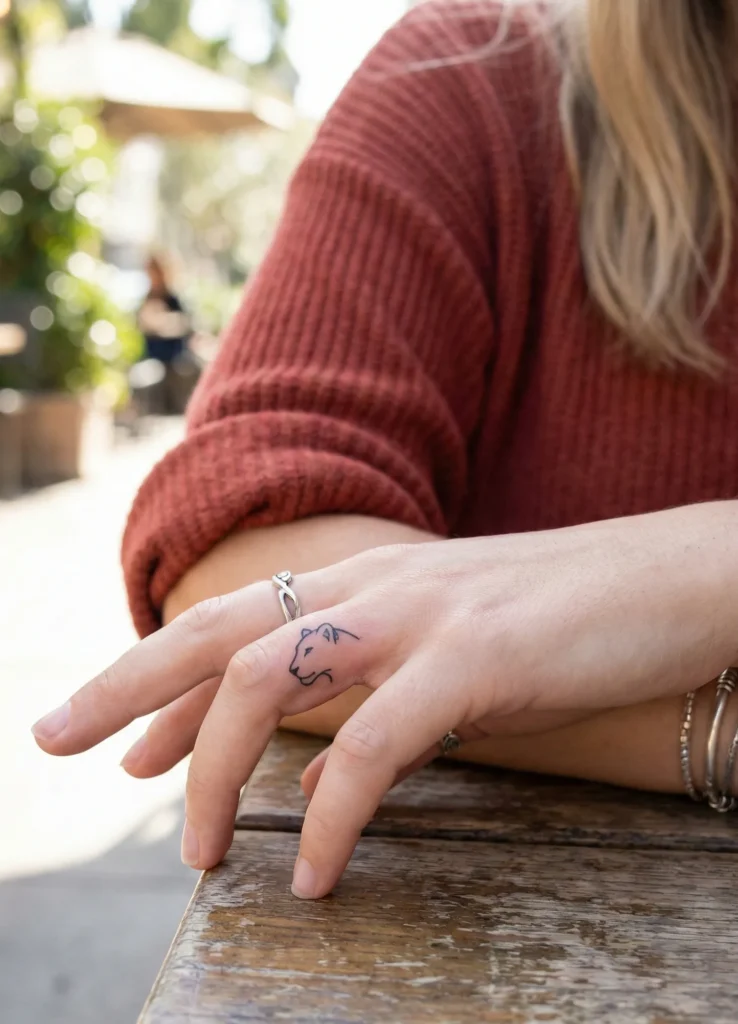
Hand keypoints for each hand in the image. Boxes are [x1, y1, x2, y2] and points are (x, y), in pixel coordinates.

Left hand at [32, 503, 737, 898]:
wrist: (672, 575)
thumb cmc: (569, 610)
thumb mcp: (454, 626)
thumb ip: (386, 660)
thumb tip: (334, 715)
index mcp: (367, 574)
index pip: (235, 620)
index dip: (163, 679)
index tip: (124, 744)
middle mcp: (374, 582)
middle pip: (217, 631)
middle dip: (126, 688)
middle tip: (55, 743)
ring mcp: (419, 614)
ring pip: (268, 681)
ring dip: (217, 772)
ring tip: (199, 855)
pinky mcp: (475, 656)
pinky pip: (372, 744)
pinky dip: (332, 814)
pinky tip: (319, 872)